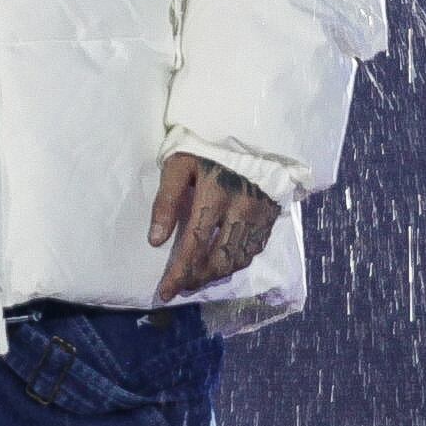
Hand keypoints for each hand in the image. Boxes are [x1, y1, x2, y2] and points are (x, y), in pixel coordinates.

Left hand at [147, 152, 280, 301]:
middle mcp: (240, 210)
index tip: (164, 292)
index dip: (179, 272)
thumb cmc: (206, 149)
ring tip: (195, 280)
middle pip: (217, 259)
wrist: (249, 134)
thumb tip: (156, 240)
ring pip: (236, 259)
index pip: (194, 244)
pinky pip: (252, 251)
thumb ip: (166, 201)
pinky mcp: (269, 217)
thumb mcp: (178, 165)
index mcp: (214, 195)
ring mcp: (259, 215)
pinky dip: (234, 264)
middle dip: (196, 279)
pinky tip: (219, 265)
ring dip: (214, 275)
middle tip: (179, 287)